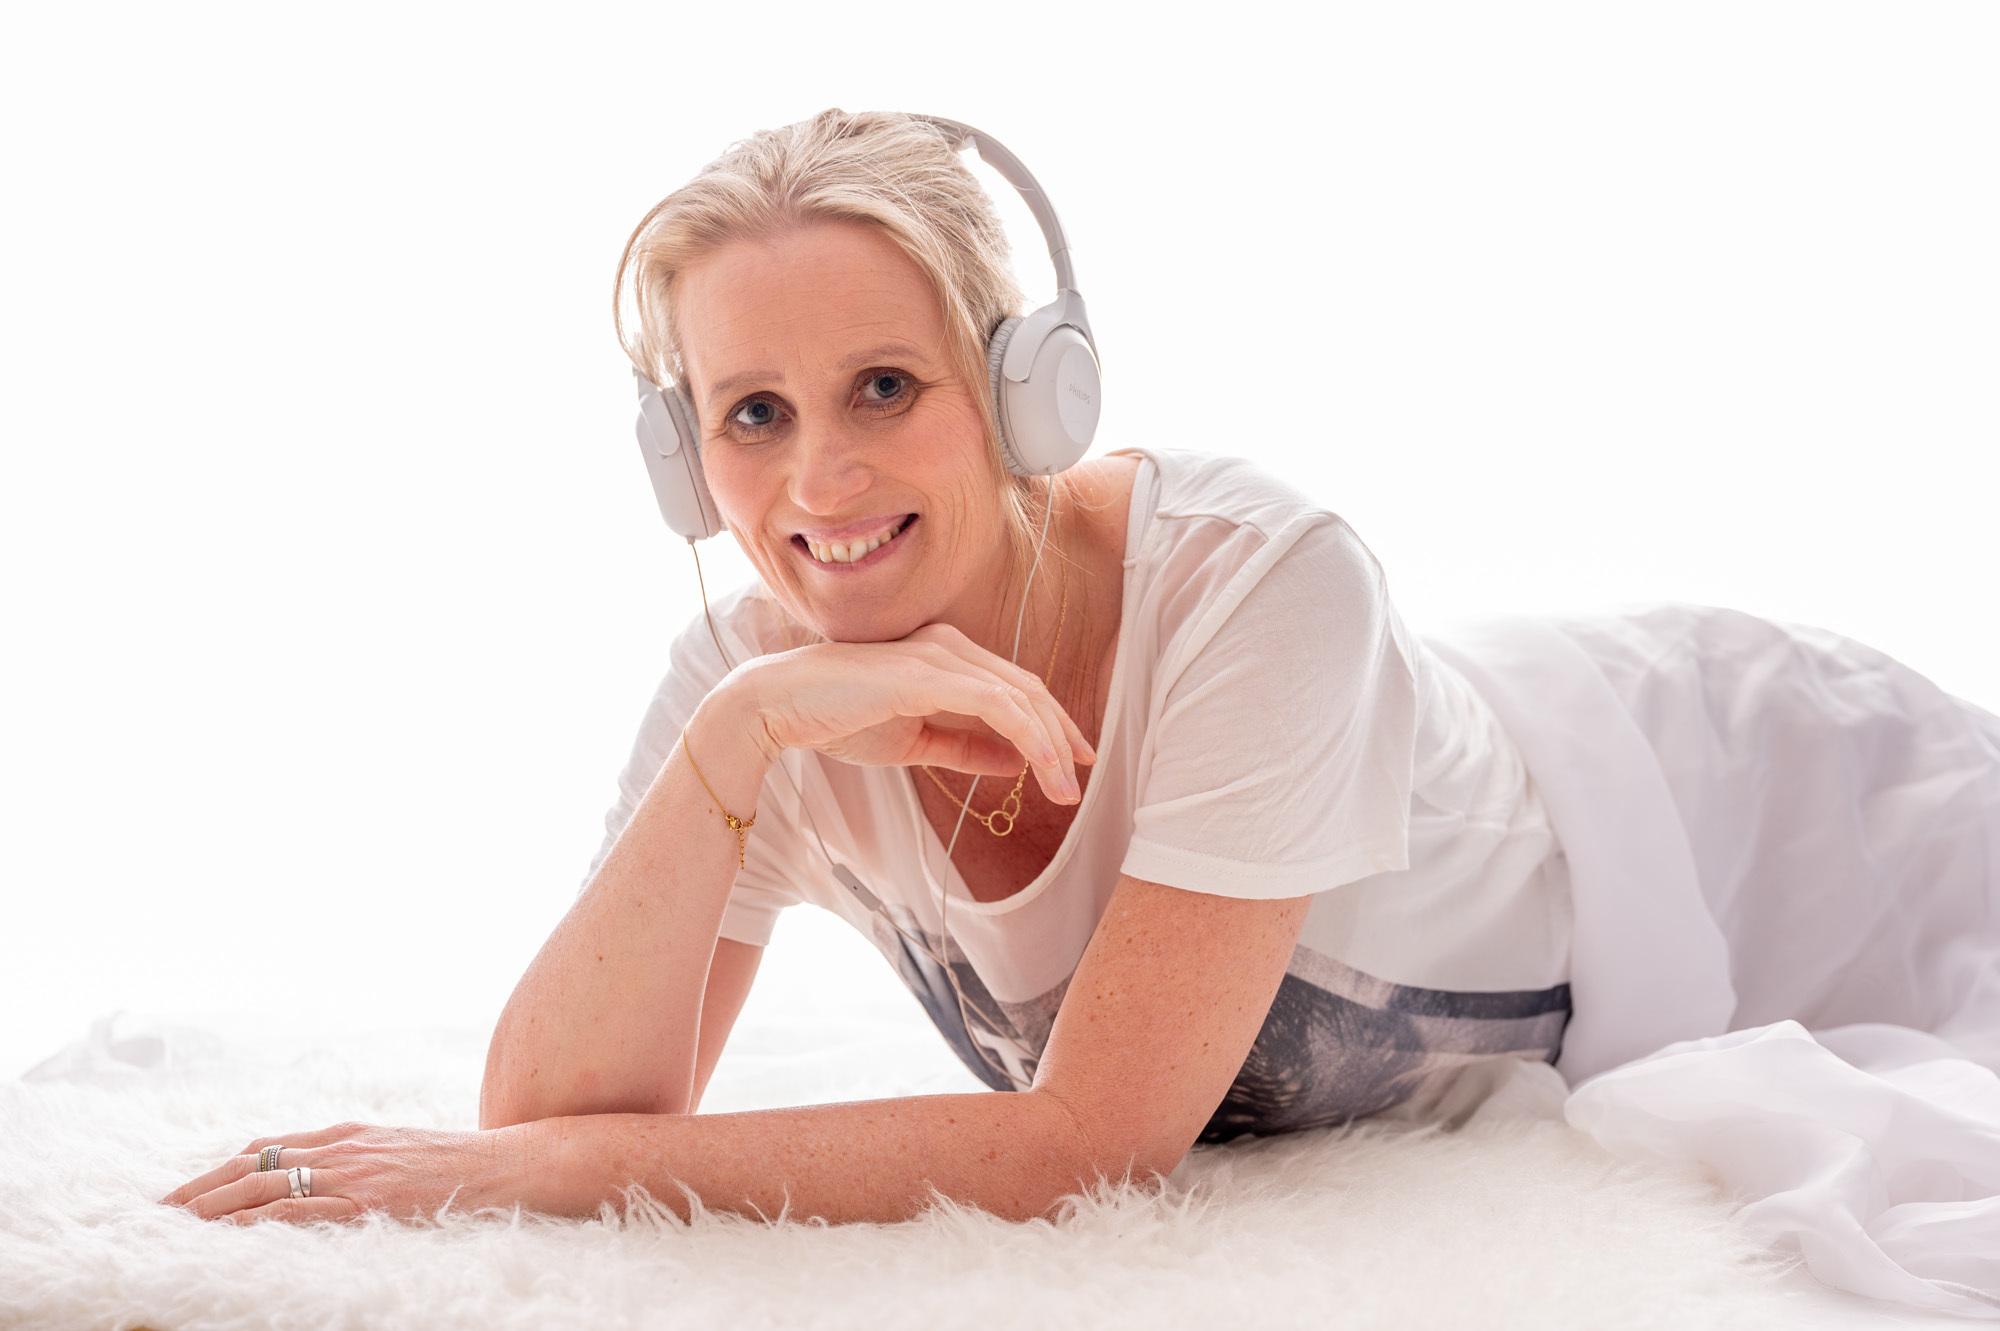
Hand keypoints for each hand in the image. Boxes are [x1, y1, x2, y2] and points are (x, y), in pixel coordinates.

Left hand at [160, 1121, 520, 1223]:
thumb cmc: (464, 1166)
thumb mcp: (403, 1151)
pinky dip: (256, 1219)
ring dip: (213, 1205)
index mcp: (350, 1134)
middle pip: (252, 1162)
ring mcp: (353, 1171)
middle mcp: (342, 1146)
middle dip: (201, 1188)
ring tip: (178, 1226)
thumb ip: (364, 1160)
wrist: (508, 1166)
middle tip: (162, 1212)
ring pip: (263, 1182)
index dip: (222, 1170)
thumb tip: (331, 1179)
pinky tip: (230, 1233)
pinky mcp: (366, 1199)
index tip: (190, 1192)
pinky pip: (298, 1207)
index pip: (268, 1147)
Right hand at [718, 623, 1094, 802]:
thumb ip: (964, 747)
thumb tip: (1012, 762)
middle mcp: (950, 645)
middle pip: (1027, 688)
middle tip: (1082, 774)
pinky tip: (1041, 764)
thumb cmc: (838, 717)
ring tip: (1066, 787)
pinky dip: (1027, 735)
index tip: (1074, 760)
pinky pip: (995, 704)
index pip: (1015, 687)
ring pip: (1019, 696)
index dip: (1052, 723)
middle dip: (1062, 733)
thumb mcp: (915, 740)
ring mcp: (939, 655)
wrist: (781, 706)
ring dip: (1050, 743)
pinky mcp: (926, 674)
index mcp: (947, 656)